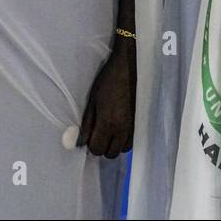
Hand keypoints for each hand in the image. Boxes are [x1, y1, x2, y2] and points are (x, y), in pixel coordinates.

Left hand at [78, 38, 134, 157]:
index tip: (88, 136)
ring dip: (114, 144)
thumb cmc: (108, 81)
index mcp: (109, 123)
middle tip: (98, 134)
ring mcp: (134, 126)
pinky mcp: (140, 121)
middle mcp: (123, 129)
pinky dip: (124, 140)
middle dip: (102, 147)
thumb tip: (80, 142)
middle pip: (111, 153)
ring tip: (109, 131)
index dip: (90, 145)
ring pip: (123, 149)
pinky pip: (132, 141)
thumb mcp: (92, 101)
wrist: (130, 67)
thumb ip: (86, 124)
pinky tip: (119, 127)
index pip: (97, 149)